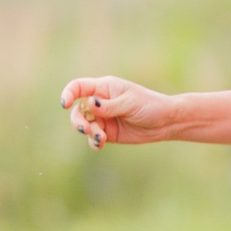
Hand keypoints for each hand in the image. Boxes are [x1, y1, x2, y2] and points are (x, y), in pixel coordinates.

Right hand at [60, 76, 175, 147]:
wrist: (165, 122)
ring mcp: (103, 118)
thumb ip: (108, 105)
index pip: (78, 87)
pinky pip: (93, 138)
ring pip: (84, 125)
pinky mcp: (108, 133)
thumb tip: (88, 104)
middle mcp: (100, 102)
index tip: (65, 104)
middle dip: (78, 121)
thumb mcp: (129, 103)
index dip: (68, 94)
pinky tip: (100, 144)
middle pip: (77, 110)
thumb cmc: (149, 105)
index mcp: (104, 88)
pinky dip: (94, 142)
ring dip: (88, 132)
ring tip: (101, 138)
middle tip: (86, 129)